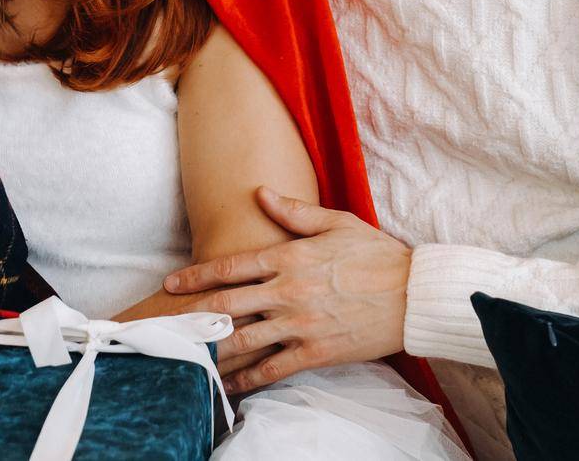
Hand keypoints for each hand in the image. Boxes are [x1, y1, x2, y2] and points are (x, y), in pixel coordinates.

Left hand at [163, 187, 410, 393]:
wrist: (414, 295)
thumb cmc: (377, 254)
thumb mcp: (337, 222)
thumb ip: (294, 211)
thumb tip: (262, 193)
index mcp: (290, 257)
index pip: (231, 266)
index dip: (196, 275)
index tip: (172, 283)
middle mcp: (288, 292)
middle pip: (227, 305)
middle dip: (191, 313)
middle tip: (164, 320)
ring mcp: (300, 325)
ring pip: (243, 340)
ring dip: (211, 348)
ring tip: (184, 354)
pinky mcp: (316, 352)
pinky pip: (273, 369)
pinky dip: (248, 379)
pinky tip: (229, 385)